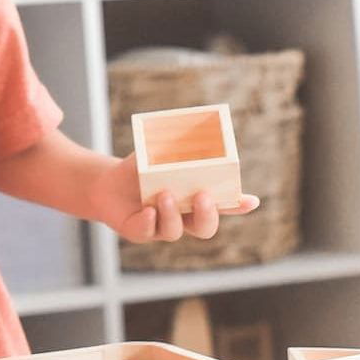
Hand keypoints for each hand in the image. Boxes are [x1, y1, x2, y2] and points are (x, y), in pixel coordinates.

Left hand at [88, 154, 259, 242]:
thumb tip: (193, 128)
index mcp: (195, 199)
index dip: (238, 205)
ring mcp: (161, 227)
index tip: (251, 200)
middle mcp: (183, 217)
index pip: (223, 205)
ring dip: (172, 214)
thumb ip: (178, 148)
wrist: (109, 184)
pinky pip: (147, 232)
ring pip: (176, 231)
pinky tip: (148, 210)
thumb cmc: (142, 169)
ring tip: (165, 193)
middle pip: (205, 228)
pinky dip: (149, 222)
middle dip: (207, 215)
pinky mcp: (139, 231)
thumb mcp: (160, 154)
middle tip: (202, 195)